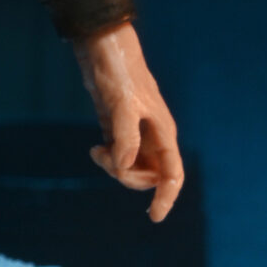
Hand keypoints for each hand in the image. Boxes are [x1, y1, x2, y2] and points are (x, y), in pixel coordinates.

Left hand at [72, 21, 183, 222]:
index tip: (153, 217)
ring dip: (115, 169)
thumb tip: (126, 166)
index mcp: (163, 132)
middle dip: (129, 178)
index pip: (172, 174)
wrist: (101, 48)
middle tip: (109, 160)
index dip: (166, 198)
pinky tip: (95, 149)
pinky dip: (107, 159)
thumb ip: (126, 137)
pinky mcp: (118, 127)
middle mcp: (153, 136)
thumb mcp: (121, 105)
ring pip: (132, 167)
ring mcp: (136, 132)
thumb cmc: (118, 73)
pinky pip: (118, 156)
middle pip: (149, 176)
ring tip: (98, 153)